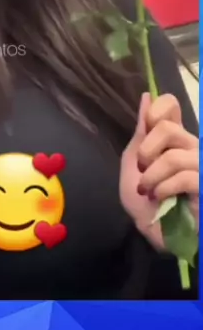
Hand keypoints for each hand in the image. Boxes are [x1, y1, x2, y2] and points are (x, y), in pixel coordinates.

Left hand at [120, 93, 198, 249]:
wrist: (154, 234)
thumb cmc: (144, 201)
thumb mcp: (134, 165)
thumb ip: (141, 133)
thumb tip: (146, 96)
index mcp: (172, 138)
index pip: (171, 104)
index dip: (156, 110)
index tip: (146, 127)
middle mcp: (190, 146)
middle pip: (167, 128)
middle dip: (146, 152)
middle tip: (143, 168)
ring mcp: (201, 165)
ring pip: (173, 156)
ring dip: (152, 177)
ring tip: (148, 191)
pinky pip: (184, 177)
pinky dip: (164, 188)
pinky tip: (161, 198)